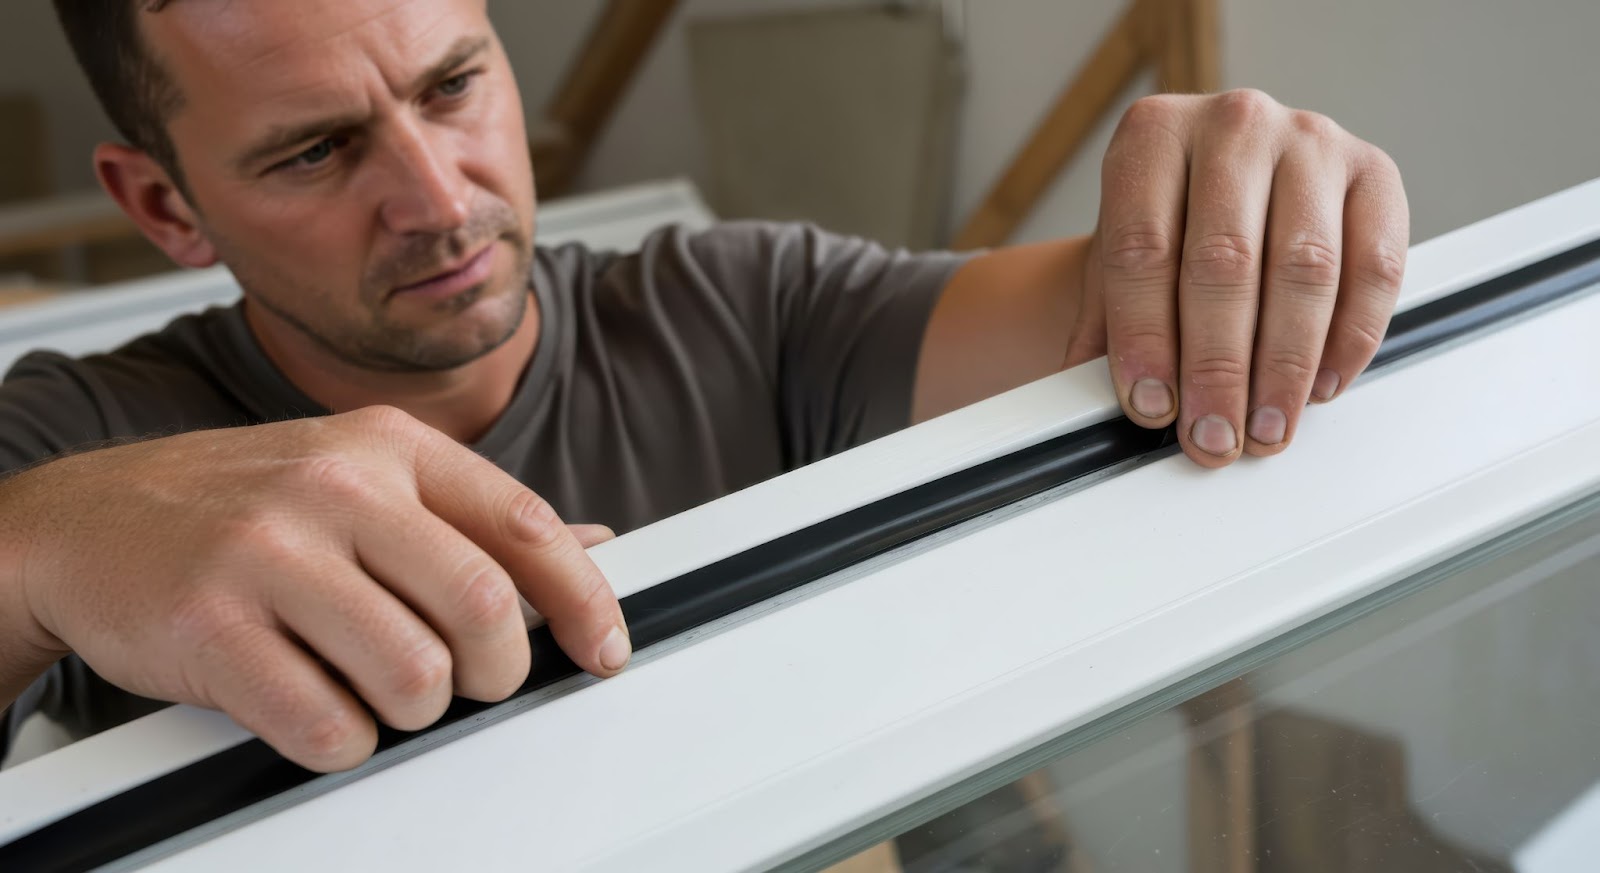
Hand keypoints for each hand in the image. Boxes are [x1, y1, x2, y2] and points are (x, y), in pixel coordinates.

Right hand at [1, 406, 628, 771]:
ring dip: (413, 711)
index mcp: (389, 448)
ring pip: (413, 676)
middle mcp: (335, 488)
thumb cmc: (240, 503)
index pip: (525, 527)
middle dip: (495, 673)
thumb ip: (473, 515)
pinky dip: (341, 742)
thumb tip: (591, 546)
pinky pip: (326, 725)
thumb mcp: (363, 474)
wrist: (87, 518)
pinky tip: (319, 711)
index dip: (585, 600)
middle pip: (482, 610)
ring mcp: (268, 553)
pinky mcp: (210, 627)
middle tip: (467, 683)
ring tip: (376, 691)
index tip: (603, 649)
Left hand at [1065, 89, 1408, 466]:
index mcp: (1152, 135)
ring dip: (1285, 365)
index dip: (1145, 337)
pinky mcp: (1373, 172)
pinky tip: (1321, 385)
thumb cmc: (1160, 232)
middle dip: (1218, 367)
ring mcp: (1311, 141)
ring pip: (1305, 267)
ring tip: (1266, 427)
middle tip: (1213, 435)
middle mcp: (1234, 125)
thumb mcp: (1109, 269)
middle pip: (1225, 260)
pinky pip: (1374, 266)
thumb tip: (1093, 414)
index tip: (1151, 405)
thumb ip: (1104, 332)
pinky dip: (1350, 338)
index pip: (1143, 247)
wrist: (1212, 186)